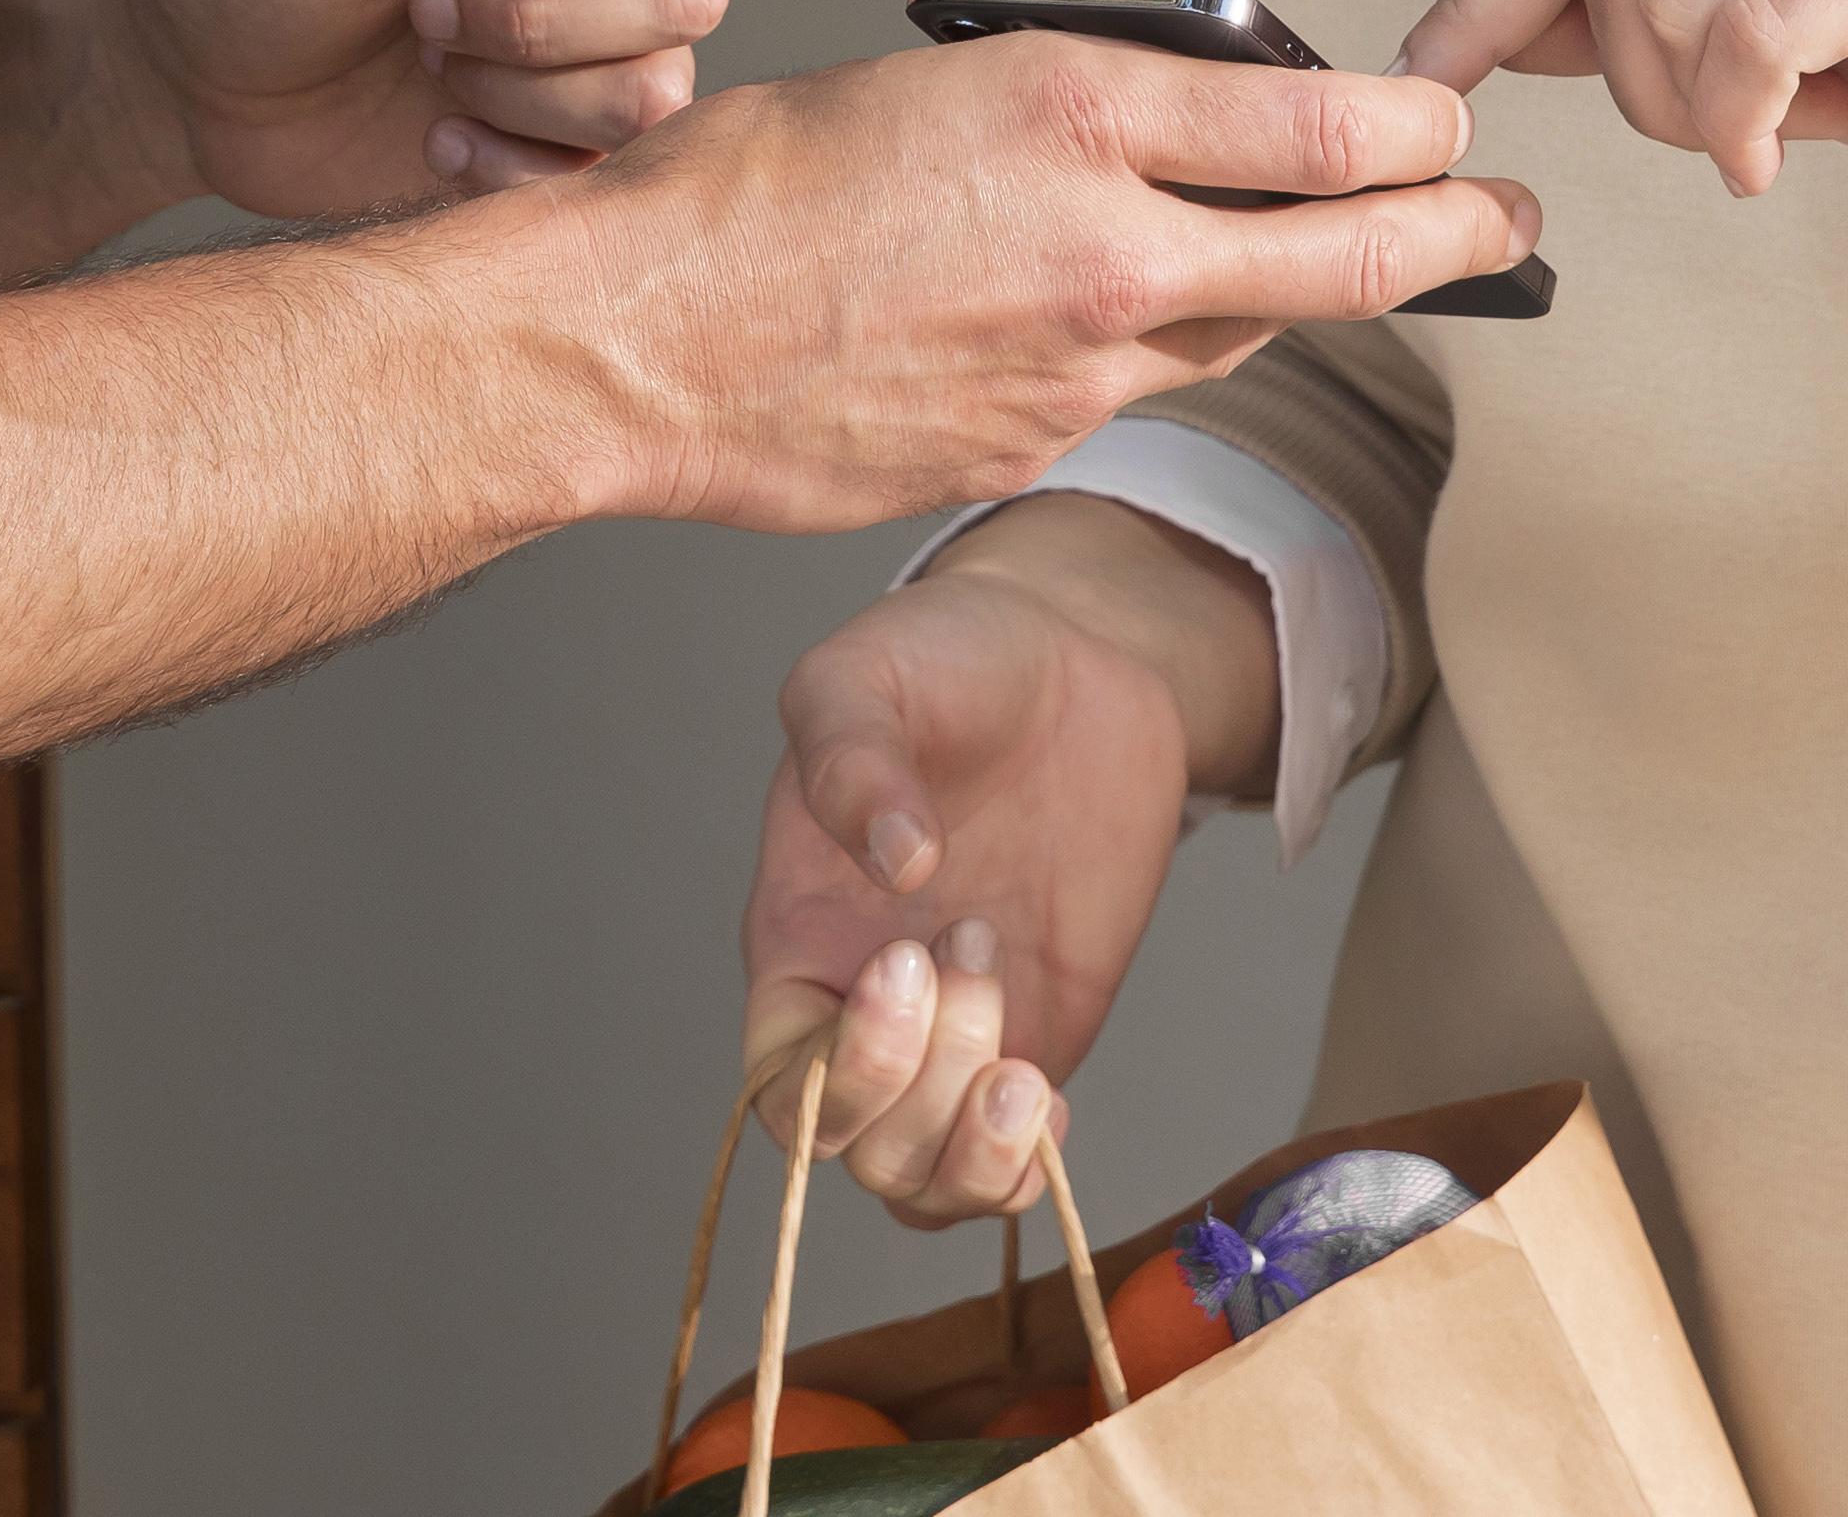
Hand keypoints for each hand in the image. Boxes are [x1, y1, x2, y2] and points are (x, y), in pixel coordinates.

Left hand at [113, 0, 751, 223]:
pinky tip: (437, 136)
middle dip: (545, 18)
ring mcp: (584, 39)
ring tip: (426, 54)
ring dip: (520, 88)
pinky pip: (608, 171)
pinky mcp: (559, 136)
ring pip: (659, 87)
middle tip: (428, 5)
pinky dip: (512, 164)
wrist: (182, 77)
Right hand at [519, 38, 1537, 535]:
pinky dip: (1132, 359)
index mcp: (1075, 114)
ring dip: (1280, 297)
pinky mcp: (1031, 452)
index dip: (1423, 132)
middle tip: (1512, 223)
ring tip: (1323, 266)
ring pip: (1234, 333)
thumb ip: (1080, 114)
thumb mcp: (934, 85)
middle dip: (1457, 238)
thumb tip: (1187, 127)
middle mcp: (1104, 248)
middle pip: (1350, 259)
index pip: (1329, 129)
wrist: (629, 341)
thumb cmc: (741, 189)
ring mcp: (1076, 372)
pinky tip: (1083, 330)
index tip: (1452, 124)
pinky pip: (1125, 399)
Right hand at [733, 502, 1260, 1221]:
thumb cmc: (943, 663)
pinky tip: (1047, 1098)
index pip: (779, 1080)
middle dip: (923, 1087)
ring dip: (974, 1150)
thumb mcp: (869, 671)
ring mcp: (953, 1038)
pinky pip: (1006, 1168)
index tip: (906, 957)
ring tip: (1024, 1060)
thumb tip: (897, 867)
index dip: (838, 1063)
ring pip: (924, 1184)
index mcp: (799, 937)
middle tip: (979, 941)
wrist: (1068, 662)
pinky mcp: (1036, 1039)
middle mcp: (864, 1010)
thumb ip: (856, 755)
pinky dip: (1025, 1169)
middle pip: (856, 1150)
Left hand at [1404, 0, 1847, 331]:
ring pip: (1660, 8)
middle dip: (1629, 86)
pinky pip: (1745, 40)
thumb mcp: (1771, 27)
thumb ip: (1647, 6)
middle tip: (1723, 137)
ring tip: (1772, 136)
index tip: (1421, 80)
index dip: (1482, 0)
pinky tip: (1780, 158)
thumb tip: (1494, 25)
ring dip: (1692, 115)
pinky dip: (1741, 124)